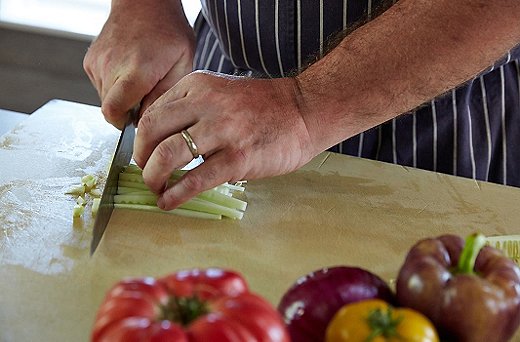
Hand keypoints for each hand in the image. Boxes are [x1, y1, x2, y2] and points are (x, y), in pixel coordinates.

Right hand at [83, 1, 194, 128]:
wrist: (144, 3)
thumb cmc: (168, 31)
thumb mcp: (183, 63)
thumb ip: (165, 95)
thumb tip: (148, 119)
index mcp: (137, 70)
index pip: (114, 112)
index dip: (124, 124)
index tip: (139, 121)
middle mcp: (112, 66)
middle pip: (110, 110)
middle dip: (126, 113)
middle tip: (145, 99)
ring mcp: (98, 63)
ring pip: (105, 99)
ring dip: (122, 99)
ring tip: (140, 82)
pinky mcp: (90, 61)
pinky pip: (100, 86)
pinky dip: (114, 87)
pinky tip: (129, 73)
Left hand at [133, 71, 315, 209]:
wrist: (304, 111)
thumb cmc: (263, 107)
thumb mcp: (221, 92)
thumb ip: (192, 109)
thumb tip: (161, 142)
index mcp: (198, 85)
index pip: (152, 113)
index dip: (141, 140)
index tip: (144, 155)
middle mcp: (206, 103)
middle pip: (151, 131)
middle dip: (141, 158)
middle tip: (146, 173)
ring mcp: (223, 130)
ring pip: (168, 155)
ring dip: (153, 177)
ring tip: (156, 189)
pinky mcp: (238, 157)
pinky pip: (196, 179)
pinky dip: (176, 194)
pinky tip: (169, 202)